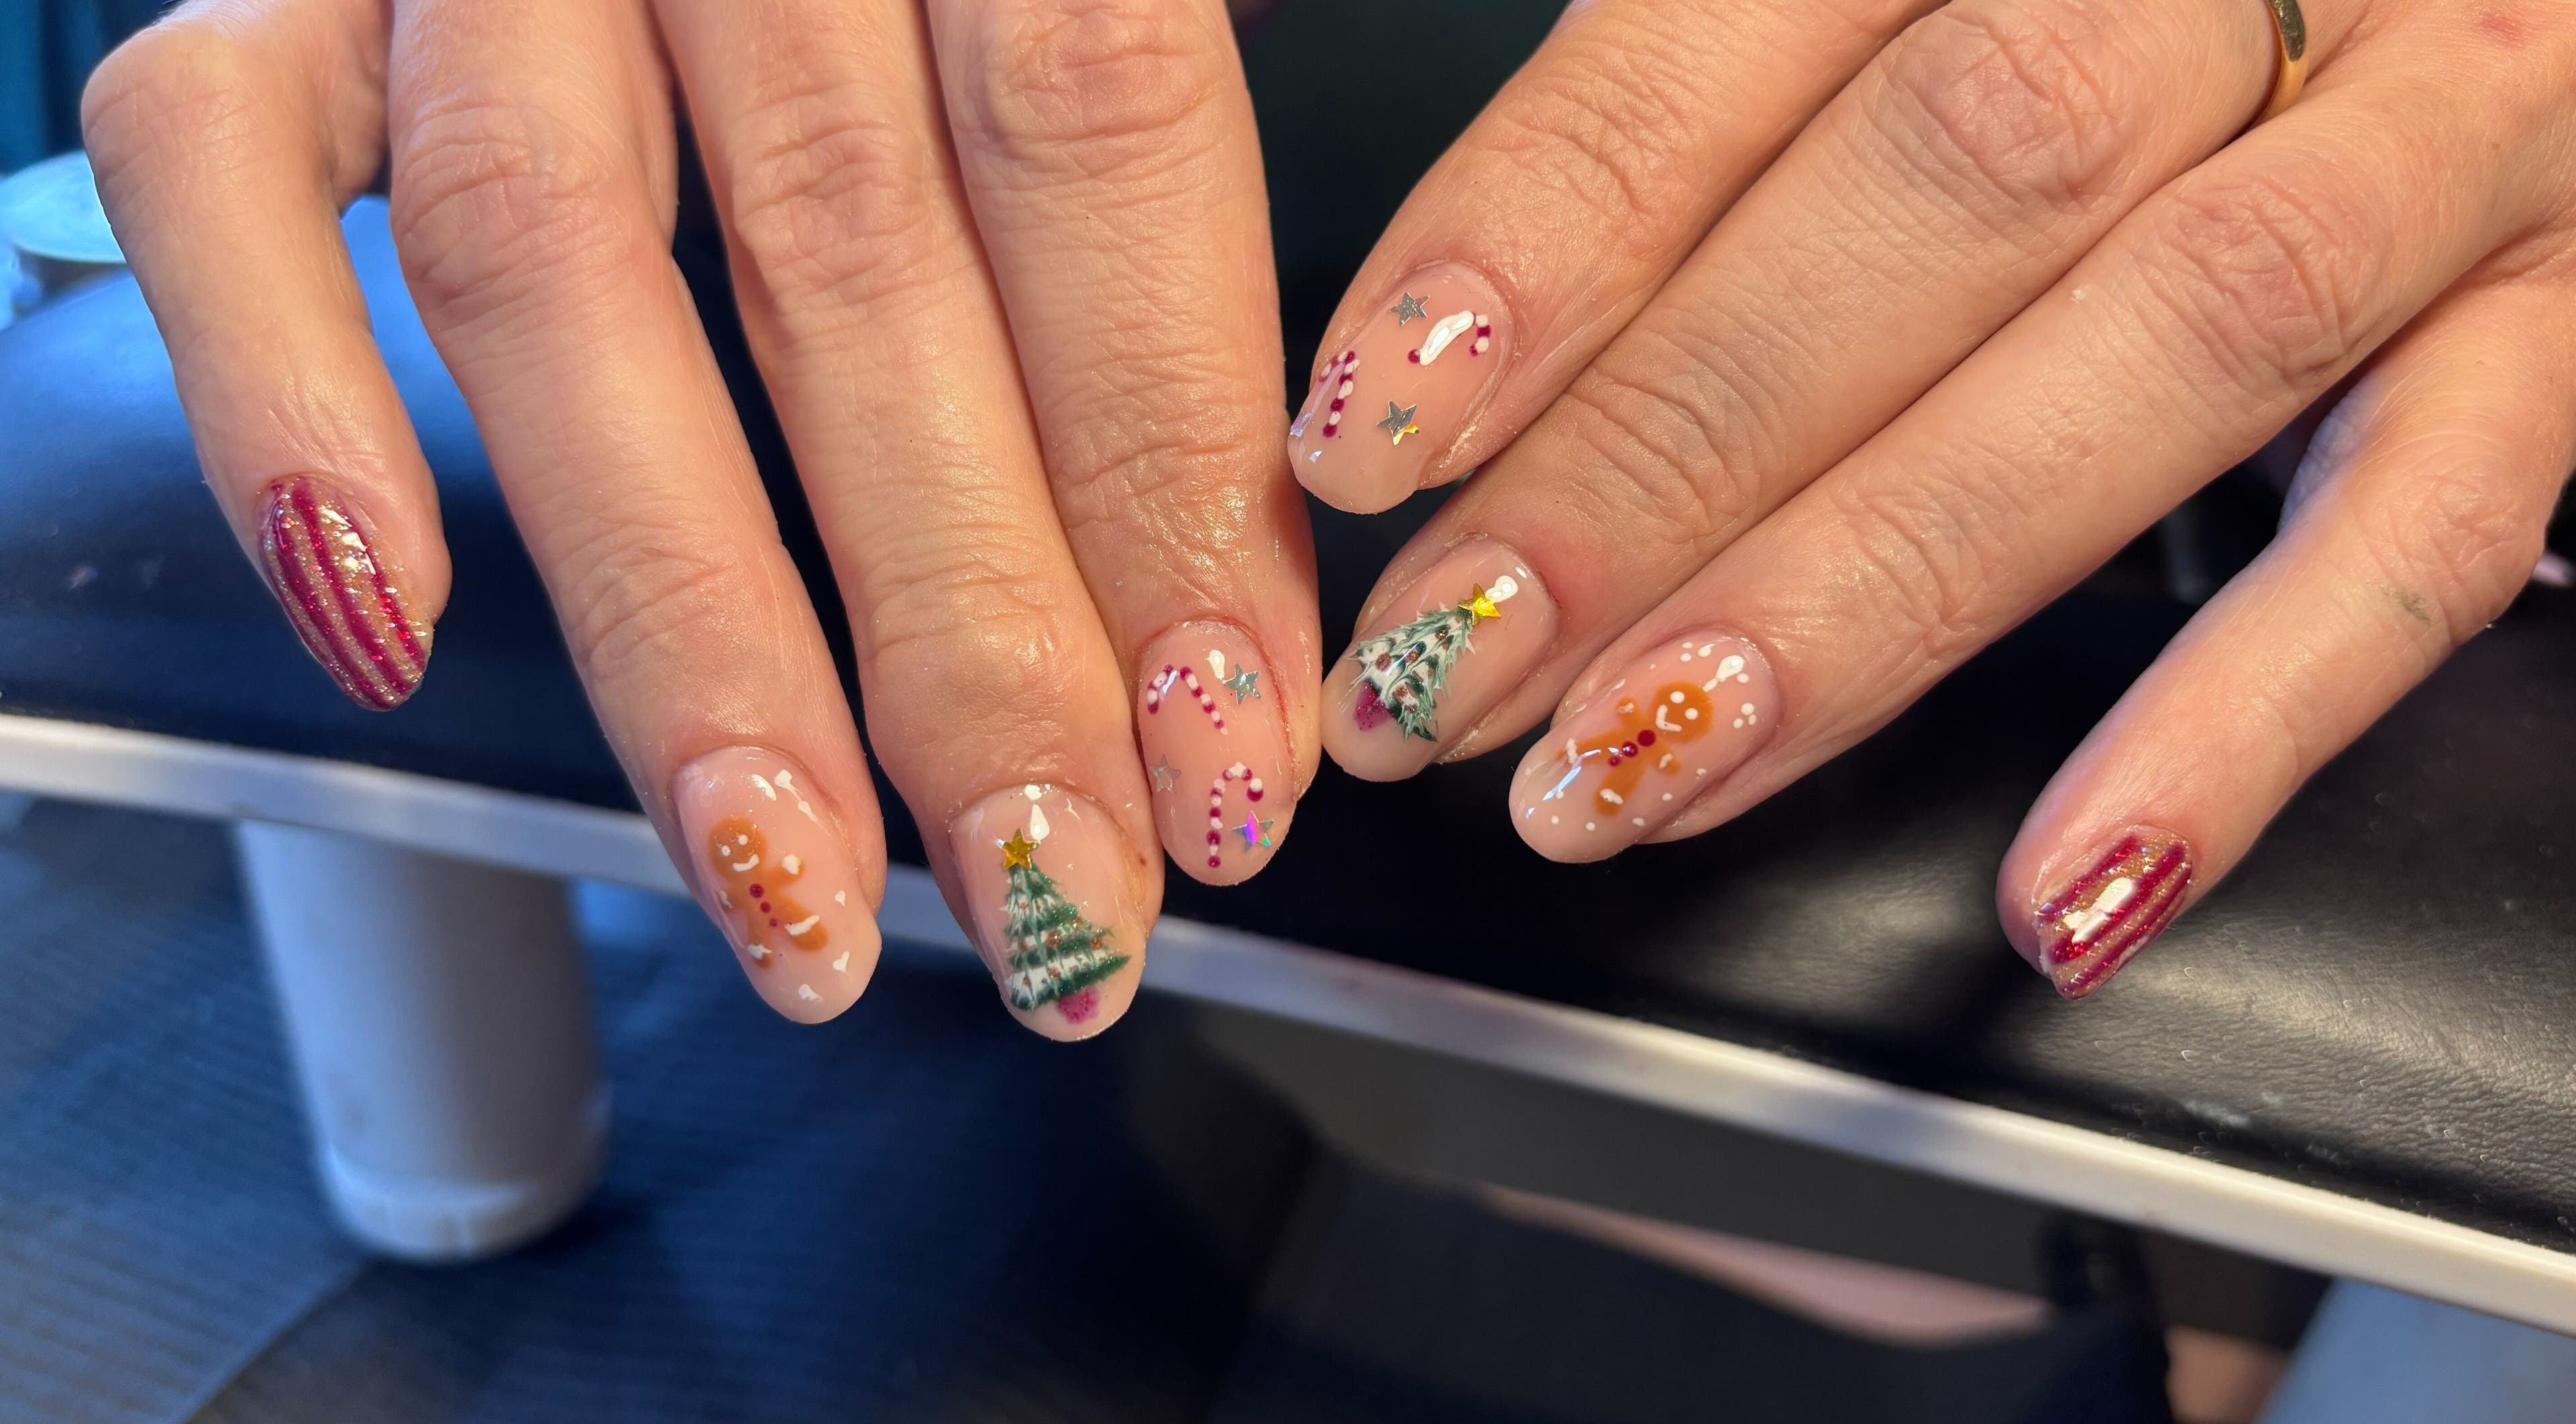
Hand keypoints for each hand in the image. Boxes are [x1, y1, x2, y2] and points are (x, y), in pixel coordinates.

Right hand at [84, 0, 1314, 1035]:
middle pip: (849, 262)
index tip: (1230, 755)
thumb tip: (1244, 592)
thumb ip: (1149, 177)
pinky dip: (287, 390)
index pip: (1101, 140)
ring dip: (681, 615)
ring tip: (792, 889)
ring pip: (553, 265)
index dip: (1170, 471)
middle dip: (969, 632)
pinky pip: (210, 158)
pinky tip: (391, 626)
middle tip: (1060, 902)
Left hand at [1295, 0, 2573, 995]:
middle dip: (1656, 462)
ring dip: (1866, 598)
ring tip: (1628, 774)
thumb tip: (1425, 347)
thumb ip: (1695, 105)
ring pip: (2162, 353)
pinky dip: (2242, 724)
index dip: (1534, 242)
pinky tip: (2055, 889)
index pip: (1727, 30)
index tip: (1369, 436)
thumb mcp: (1880, 3)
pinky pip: (2427, 531)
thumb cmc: (2097, 6)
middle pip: (1940, 191)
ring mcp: (2444, 134)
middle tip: (1442, 665)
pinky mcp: (2564, 318)